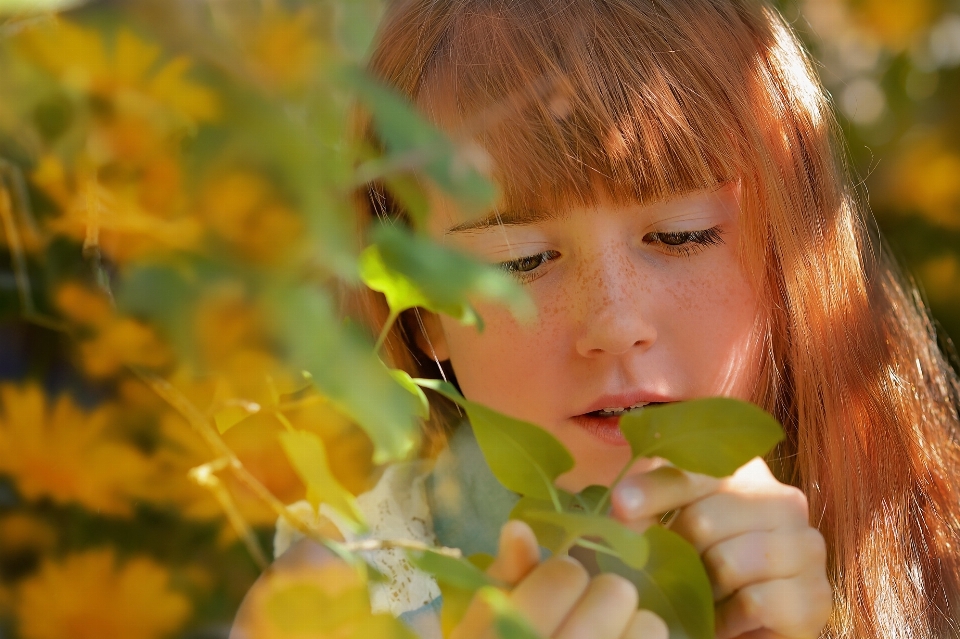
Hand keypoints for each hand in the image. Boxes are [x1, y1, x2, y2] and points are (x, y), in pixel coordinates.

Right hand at [452, 520, 667, 638]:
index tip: (555, 591)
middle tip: (586, 616)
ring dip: (632, 628)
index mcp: (508, 632)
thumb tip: (520, 528)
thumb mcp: (477, 628)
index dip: (563, 576)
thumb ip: (501, 579)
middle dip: (601, 597)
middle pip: (614, 592)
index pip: (565, 574)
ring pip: (649, 625)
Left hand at [611, 458, 831, 638]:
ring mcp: (806, 547)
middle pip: (704, 519)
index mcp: (747, 474)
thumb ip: (651, 508)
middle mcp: (784, 501)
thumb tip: (621, 502)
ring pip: (727, 563)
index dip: (655, 489)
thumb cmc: (704, 570)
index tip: (620, 504)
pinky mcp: (814, 595)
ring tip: (701, 596)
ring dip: (702, 589)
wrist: (752, 624)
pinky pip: (753, 602)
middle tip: (666, 573)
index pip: (694, 472)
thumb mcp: (673, 530)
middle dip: (675, 553)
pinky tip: (723, 618)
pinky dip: (727, 618)